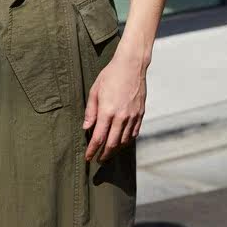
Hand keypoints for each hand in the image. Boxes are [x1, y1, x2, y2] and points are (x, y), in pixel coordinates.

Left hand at [82, 45, 146, 162]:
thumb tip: (86, 128)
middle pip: (112, 144)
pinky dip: (126, 141)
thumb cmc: (110, 75)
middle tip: (98, 160)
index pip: (98, 138)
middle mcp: (121, 117)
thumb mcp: (95, 90)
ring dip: (115, 150)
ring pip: (124, 141)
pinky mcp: (140, 114)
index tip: (88, 157)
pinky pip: (133, 134)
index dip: (92, 150)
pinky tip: (121, 143)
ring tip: (108, 153)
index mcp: (107, 111)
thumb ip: (91, 111)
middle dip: (104, 155)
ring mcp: (132, 117)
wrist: (131, 66)